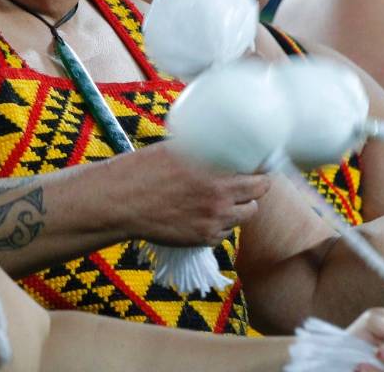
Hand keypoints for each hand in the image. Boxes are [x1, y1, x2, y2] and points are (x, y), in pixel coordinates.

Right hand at [112, 142, 271, 245]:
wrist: (122, 201)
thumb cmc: (144, 169)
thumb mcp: (177, 148)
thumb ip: (204, 150)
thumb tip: (219, 144)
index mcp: (216, 170)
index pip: (259, 171)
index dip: (261, 167)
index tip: (258, 164)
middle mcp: (220, 196)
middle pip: (259, 194)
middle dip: (255, 187)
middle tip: (248, 182)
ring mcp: (214, 220)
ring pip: (245, 215)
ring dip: (239, 207)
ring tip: (223, 200)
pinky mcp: (204, 238)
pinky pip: (224, 232)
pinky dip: (220, 224)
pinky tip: (204, 215)